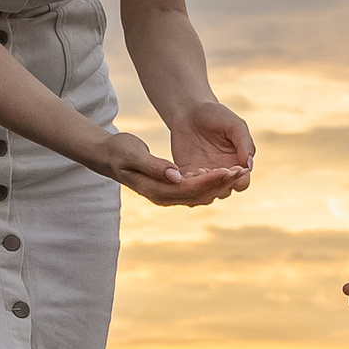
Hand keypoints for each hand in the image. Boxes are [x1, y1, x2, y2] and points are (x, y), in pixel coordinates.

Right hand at [102, 131, 243, 208]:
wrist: (107, 155)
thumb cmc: (119, 151)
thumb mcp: (134, 154)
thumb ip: (155, 166)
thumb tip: (177, 176)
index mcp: (155, 190)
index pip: (190, 188)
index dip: (211, 180)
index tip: (228, 169)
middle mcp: (163, 197)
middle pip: (198, 195)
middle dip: (220, 183)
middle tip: (241, 170)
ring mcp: (166, 195)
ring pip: (199, 195)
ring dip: (218, 185)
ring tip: (236, 171)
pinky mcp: (170, 188)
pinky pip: (194, 190)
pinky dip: (208, 182)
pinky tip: (220, 171)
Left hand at [169, 98, 254, 195]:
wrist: (190, 110)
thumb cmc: (216, 115)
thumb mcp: (235, 125)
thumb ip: (245, 144)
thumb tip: (249, 166)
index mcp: (237, 163)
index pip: (242, 182)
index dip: (238, 179)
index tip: (232, 168)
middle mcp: (221, 173)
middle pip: (224, 192)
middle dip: (218, 184)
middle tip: (212, 169)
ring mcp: (203, 175)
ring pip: (205, 193)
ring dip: (203, 186)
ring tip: (199, 170)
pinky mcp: (185, 173)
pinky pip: (187, 186)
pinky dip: (188, 183)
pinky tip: (187, 172)